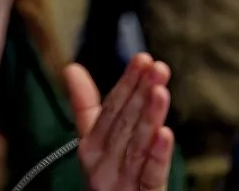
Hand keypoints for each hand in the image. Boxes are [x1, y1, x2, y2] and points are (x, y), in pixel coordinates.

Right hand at [66, 56, 174, 190]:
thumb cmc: (106, 176)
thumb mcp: (95, 142)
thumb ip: (85, 106)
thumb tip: (72, 68)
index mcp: (91, 148)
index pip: (110, 110)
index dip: (127, 84)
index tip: (143, 59)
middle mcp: (104, 165)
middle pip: (124, 125)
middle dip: (140, 94)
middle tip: (157, 67)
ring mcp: (122, 183)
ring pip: (137, 147)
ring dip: (149, 118)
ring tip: (160, 91)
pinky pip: (150, 177)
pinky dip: (157, 156)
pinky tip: (166, 134)